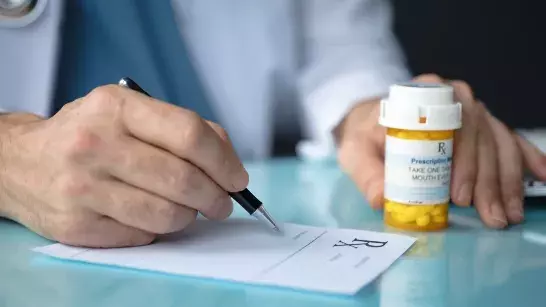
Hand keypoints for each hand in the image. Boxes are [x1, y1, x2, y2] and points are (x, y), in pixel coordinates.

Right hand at [0, 85, 247, 246]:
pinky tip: (151, 216)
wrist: (20, 162)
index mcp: (116, 108)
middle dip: (216, 197)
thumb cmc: (87, 134)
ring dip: (190, 216)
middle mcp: (95, 144)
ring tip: (189, 209)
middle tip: (222, 202)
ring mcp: (83, 187)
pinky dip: (158, 230)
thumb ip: (180, 128)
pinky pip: (142, 236)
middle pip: (182, 180)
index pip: (189, 135)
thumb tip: (228, 161)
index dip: (223, 161)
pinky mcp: (76, 225)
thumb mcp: (128, 112)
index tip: (236, 178)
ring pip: (167, 215)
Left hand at [337, 74, 545, 227]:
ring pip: (500, 142)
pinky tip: (542, 177)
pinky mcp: (480, 126)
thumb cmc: (365, 134)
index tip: (459, 196)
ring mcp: (471, 111)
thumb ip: (366, 173)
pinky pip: (510, 139)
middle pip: (482, 137)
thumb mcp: (355, 151)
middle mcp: (454, 98)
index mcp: (424, 95)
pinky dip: (527, 158)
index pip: (453, 125)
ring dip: (508, 180)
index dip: (463, 161)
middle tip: (490, 216)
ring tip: (508, 214)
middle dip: (489, 181)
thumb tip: (381, 200)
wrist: (370, 122)